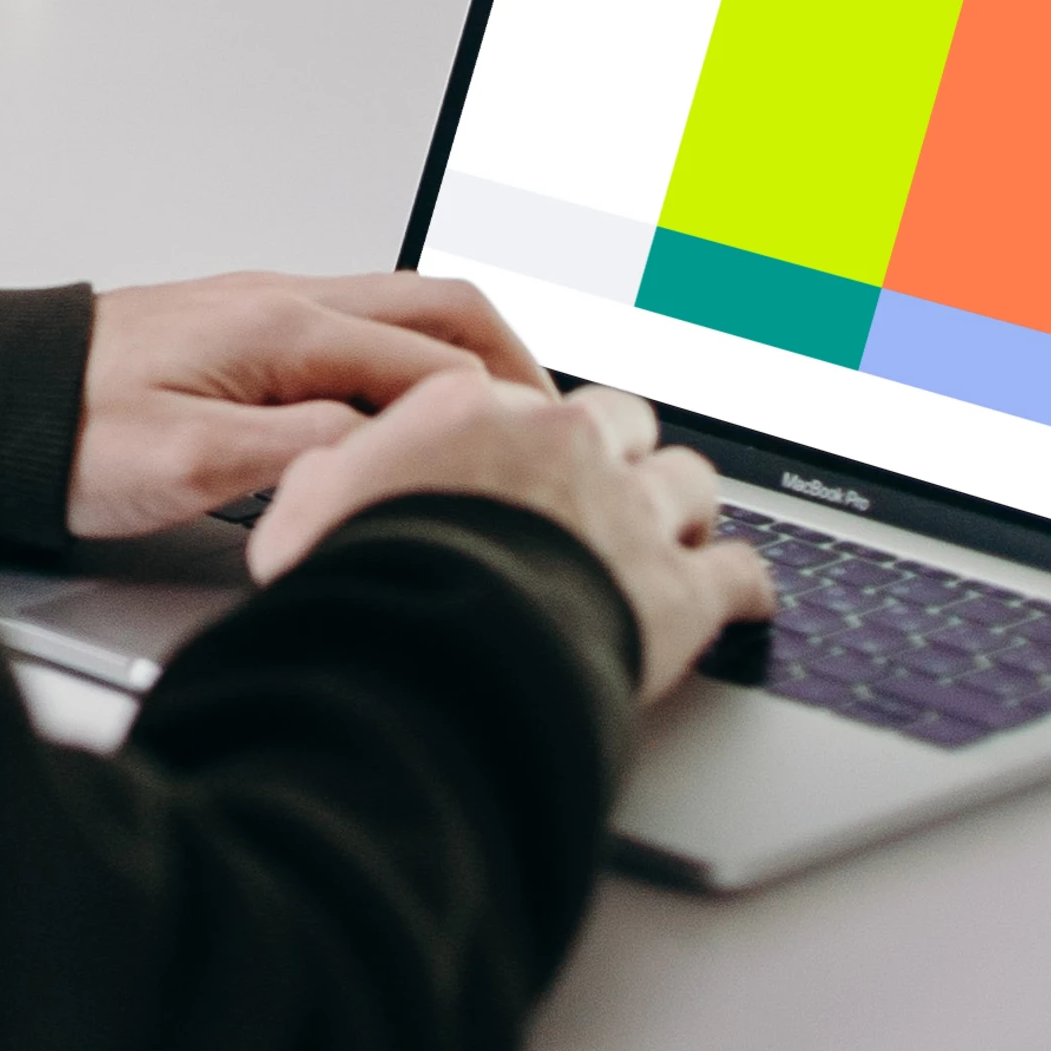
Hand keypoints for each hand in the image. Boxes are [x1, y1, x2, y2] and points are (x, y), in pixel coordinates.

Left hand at [70, 270, 549, 539]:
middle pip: (443, 308)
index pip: (438, 364)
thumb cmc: (64, 433)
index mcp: (284, 326)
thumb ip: (304, 450)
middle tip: (554, 427)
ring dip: (465, 358)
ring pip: (403, 312)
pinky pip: (359, 329)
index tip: (541, 462)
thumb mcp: (189, 463)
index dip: (501, 416)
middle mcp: (284, 300)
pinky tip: (411, 413)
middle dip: (513, 363)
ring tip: (500, 422)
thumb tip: (391, 447)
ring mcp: (264, 308)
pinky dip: (412, 363)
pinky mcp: (241, 331)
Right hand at [242, 375, 773, 704]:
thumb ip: (333, 477)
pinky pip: (741, 574)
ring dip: (681, 507)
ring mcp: (630, 512)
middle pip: (621, 418)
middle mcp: (565, 445)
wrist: (431, 652)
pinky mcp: (681, 591)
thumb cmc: (363, 583)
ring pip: (690, 481)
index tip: (524, 452)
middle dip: (617, 448)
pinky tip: (743, 598)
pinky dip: (744, 586)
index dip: (525, 431)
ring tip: (673, 533)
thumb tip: (329, 475)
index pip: (519, 398)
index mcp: (476, 414)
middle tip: (602, 481)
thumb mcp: (306, 508)